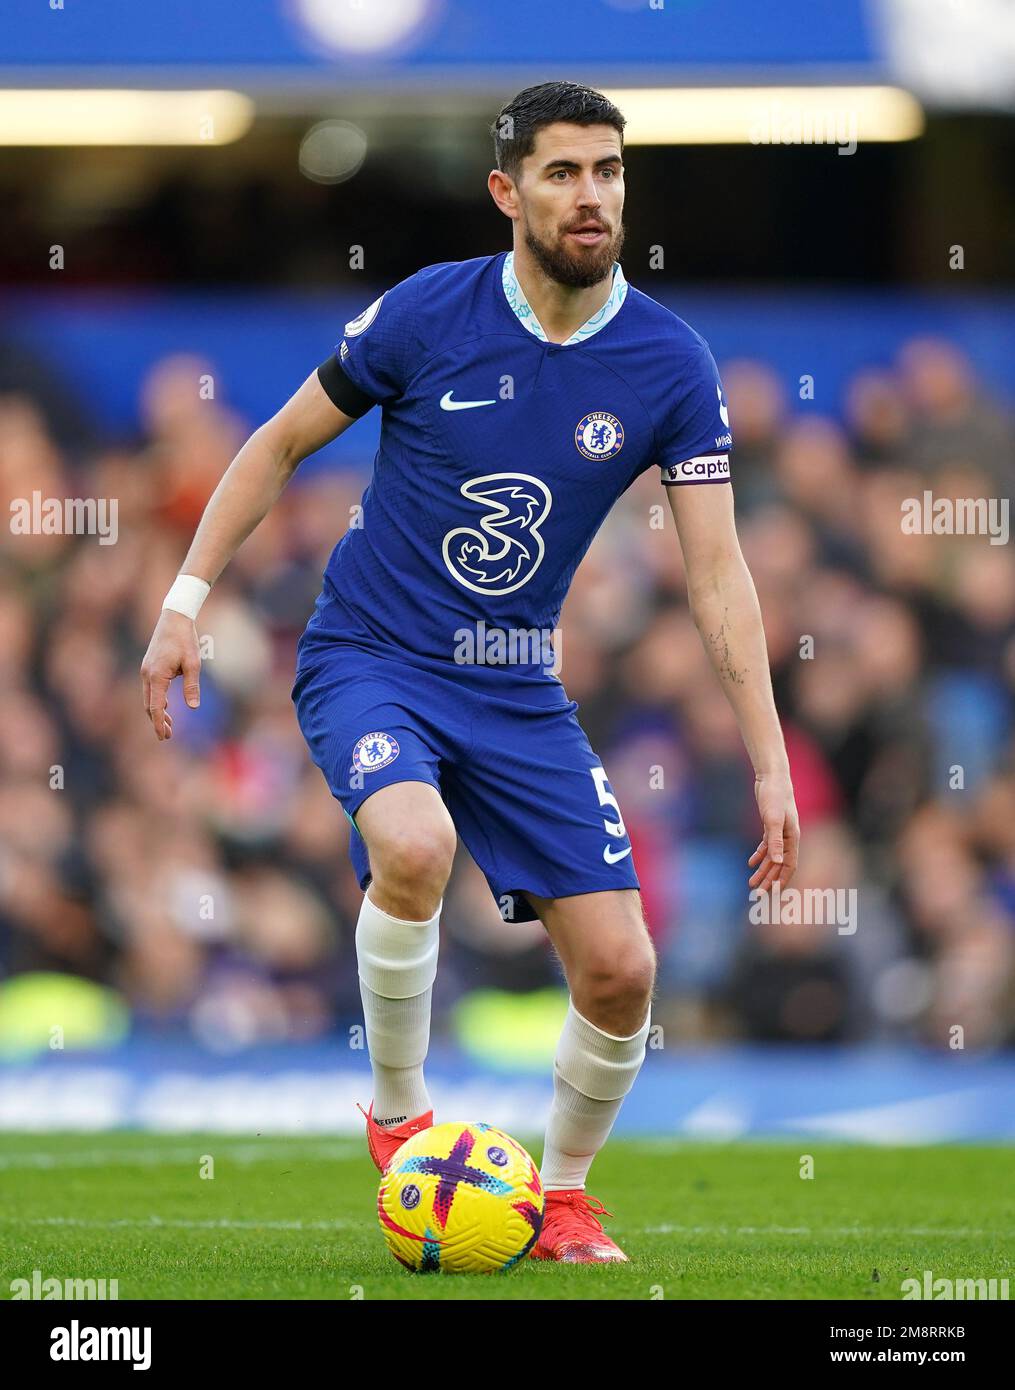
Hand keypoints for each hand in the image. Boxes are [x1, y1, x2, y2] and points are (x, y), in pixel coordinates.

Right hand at [140, 609, 201, 740]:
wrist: (174, 618)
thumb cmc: (185, 640)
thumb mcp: (193, 664)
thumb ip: (192, 686)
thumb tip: (193, 707)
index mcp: (156, 676)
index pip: (155, 707)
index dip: (158, 724)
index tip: (164, 737)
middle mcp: (147, 674)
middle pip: (149, 705)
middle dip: (157, 721)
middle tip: (168, 736)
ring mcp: (146, 670)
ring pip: (148, 697)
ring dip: (157, 711)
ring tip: (169, 725)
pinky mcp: (149, 666)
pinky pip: (150, 689)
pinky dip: (156, 700)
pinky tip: (166, 706)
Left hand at [748, 769, 798, 893]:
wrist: (772, 777)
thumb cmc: (775, 796)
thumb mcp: (773, 819)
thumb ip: (775, 841)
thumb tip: (777, 862)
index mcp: (793, 838)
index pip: (789, 865)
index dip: (781, 880)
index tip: (772, 893)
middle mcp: (788, 838)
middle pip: (779, 865)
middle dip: (769, 880)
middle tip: (757, 894)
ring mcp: (780, 832)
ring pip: (772, 857)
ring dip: (762, 870)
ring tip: (751, 883)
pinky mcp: (771, 826)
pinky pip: (767, 846)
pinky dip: (759, 855)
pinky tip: (751, 863)